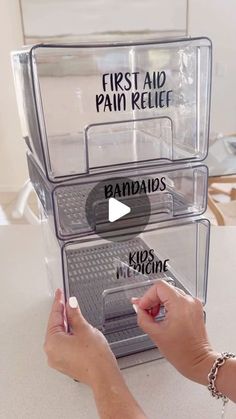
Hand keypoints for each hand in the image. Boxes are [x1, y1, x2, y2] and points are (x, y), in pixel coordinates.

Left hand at [44, 290, 146, 417]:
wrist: (104, 376)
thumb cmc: (95, 357)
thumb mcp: (84, 328)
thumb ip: (75, 314)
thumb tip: (71, 303)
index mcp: (52, 342)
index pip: (55, 316)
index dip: (58, 302)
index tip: (59, 294)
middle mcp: (51, 352)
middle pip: (55, 326)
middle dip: (62, 313)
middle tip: (67, 300)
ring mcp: (57, 359)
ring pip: (60, 335)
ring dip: (67, 324)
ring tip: (73, 312)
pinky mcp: (64, 363)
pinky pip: (63, 344)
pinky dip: (69, 335)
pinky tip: (76, 328)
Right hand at [132, 280, 218, 384]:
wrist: (199, 362)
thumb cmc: (182, 352)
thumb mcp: (155, 334)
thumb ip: (143, 318)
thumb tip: (138, 307)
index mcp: (180, 305)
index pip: (159, 287)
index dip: (147, 296)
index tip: (142, 307)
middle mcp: (189, 301)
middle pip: (165, 289)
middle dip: (152, 299)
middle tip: (145, 312)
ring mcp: (194, 304)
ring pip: (170, 293)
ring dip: (159, 302)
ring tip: (154, 316)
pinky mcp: (195, 309)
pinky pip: (178, 300)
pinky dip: (168, 305)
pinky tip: (162, 317)